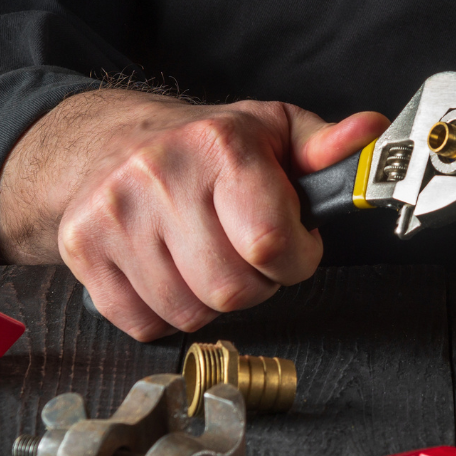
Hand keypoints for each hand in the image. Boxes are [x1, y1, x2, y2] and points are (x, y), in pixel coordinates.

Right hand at [0, 88, 387, 340]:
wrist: (108, 141)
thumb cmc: (203, 144)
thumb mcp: (273, 131)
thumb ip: (326, 146)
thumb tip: (373, 133)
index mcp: (219, 146)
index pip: (271, 242)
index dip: (298, 259)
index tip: (297, 246)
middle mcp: (159, 175)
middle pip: (232, 289)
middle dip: (258, 284)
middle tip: (251, 256)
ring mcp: (115, 215)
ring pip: (190, 313)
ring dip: (213, 301)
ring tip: (211, 259)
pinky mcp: (82, 248)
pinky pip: (144, 323)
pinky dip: (167, 313)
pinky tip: (172, 273)